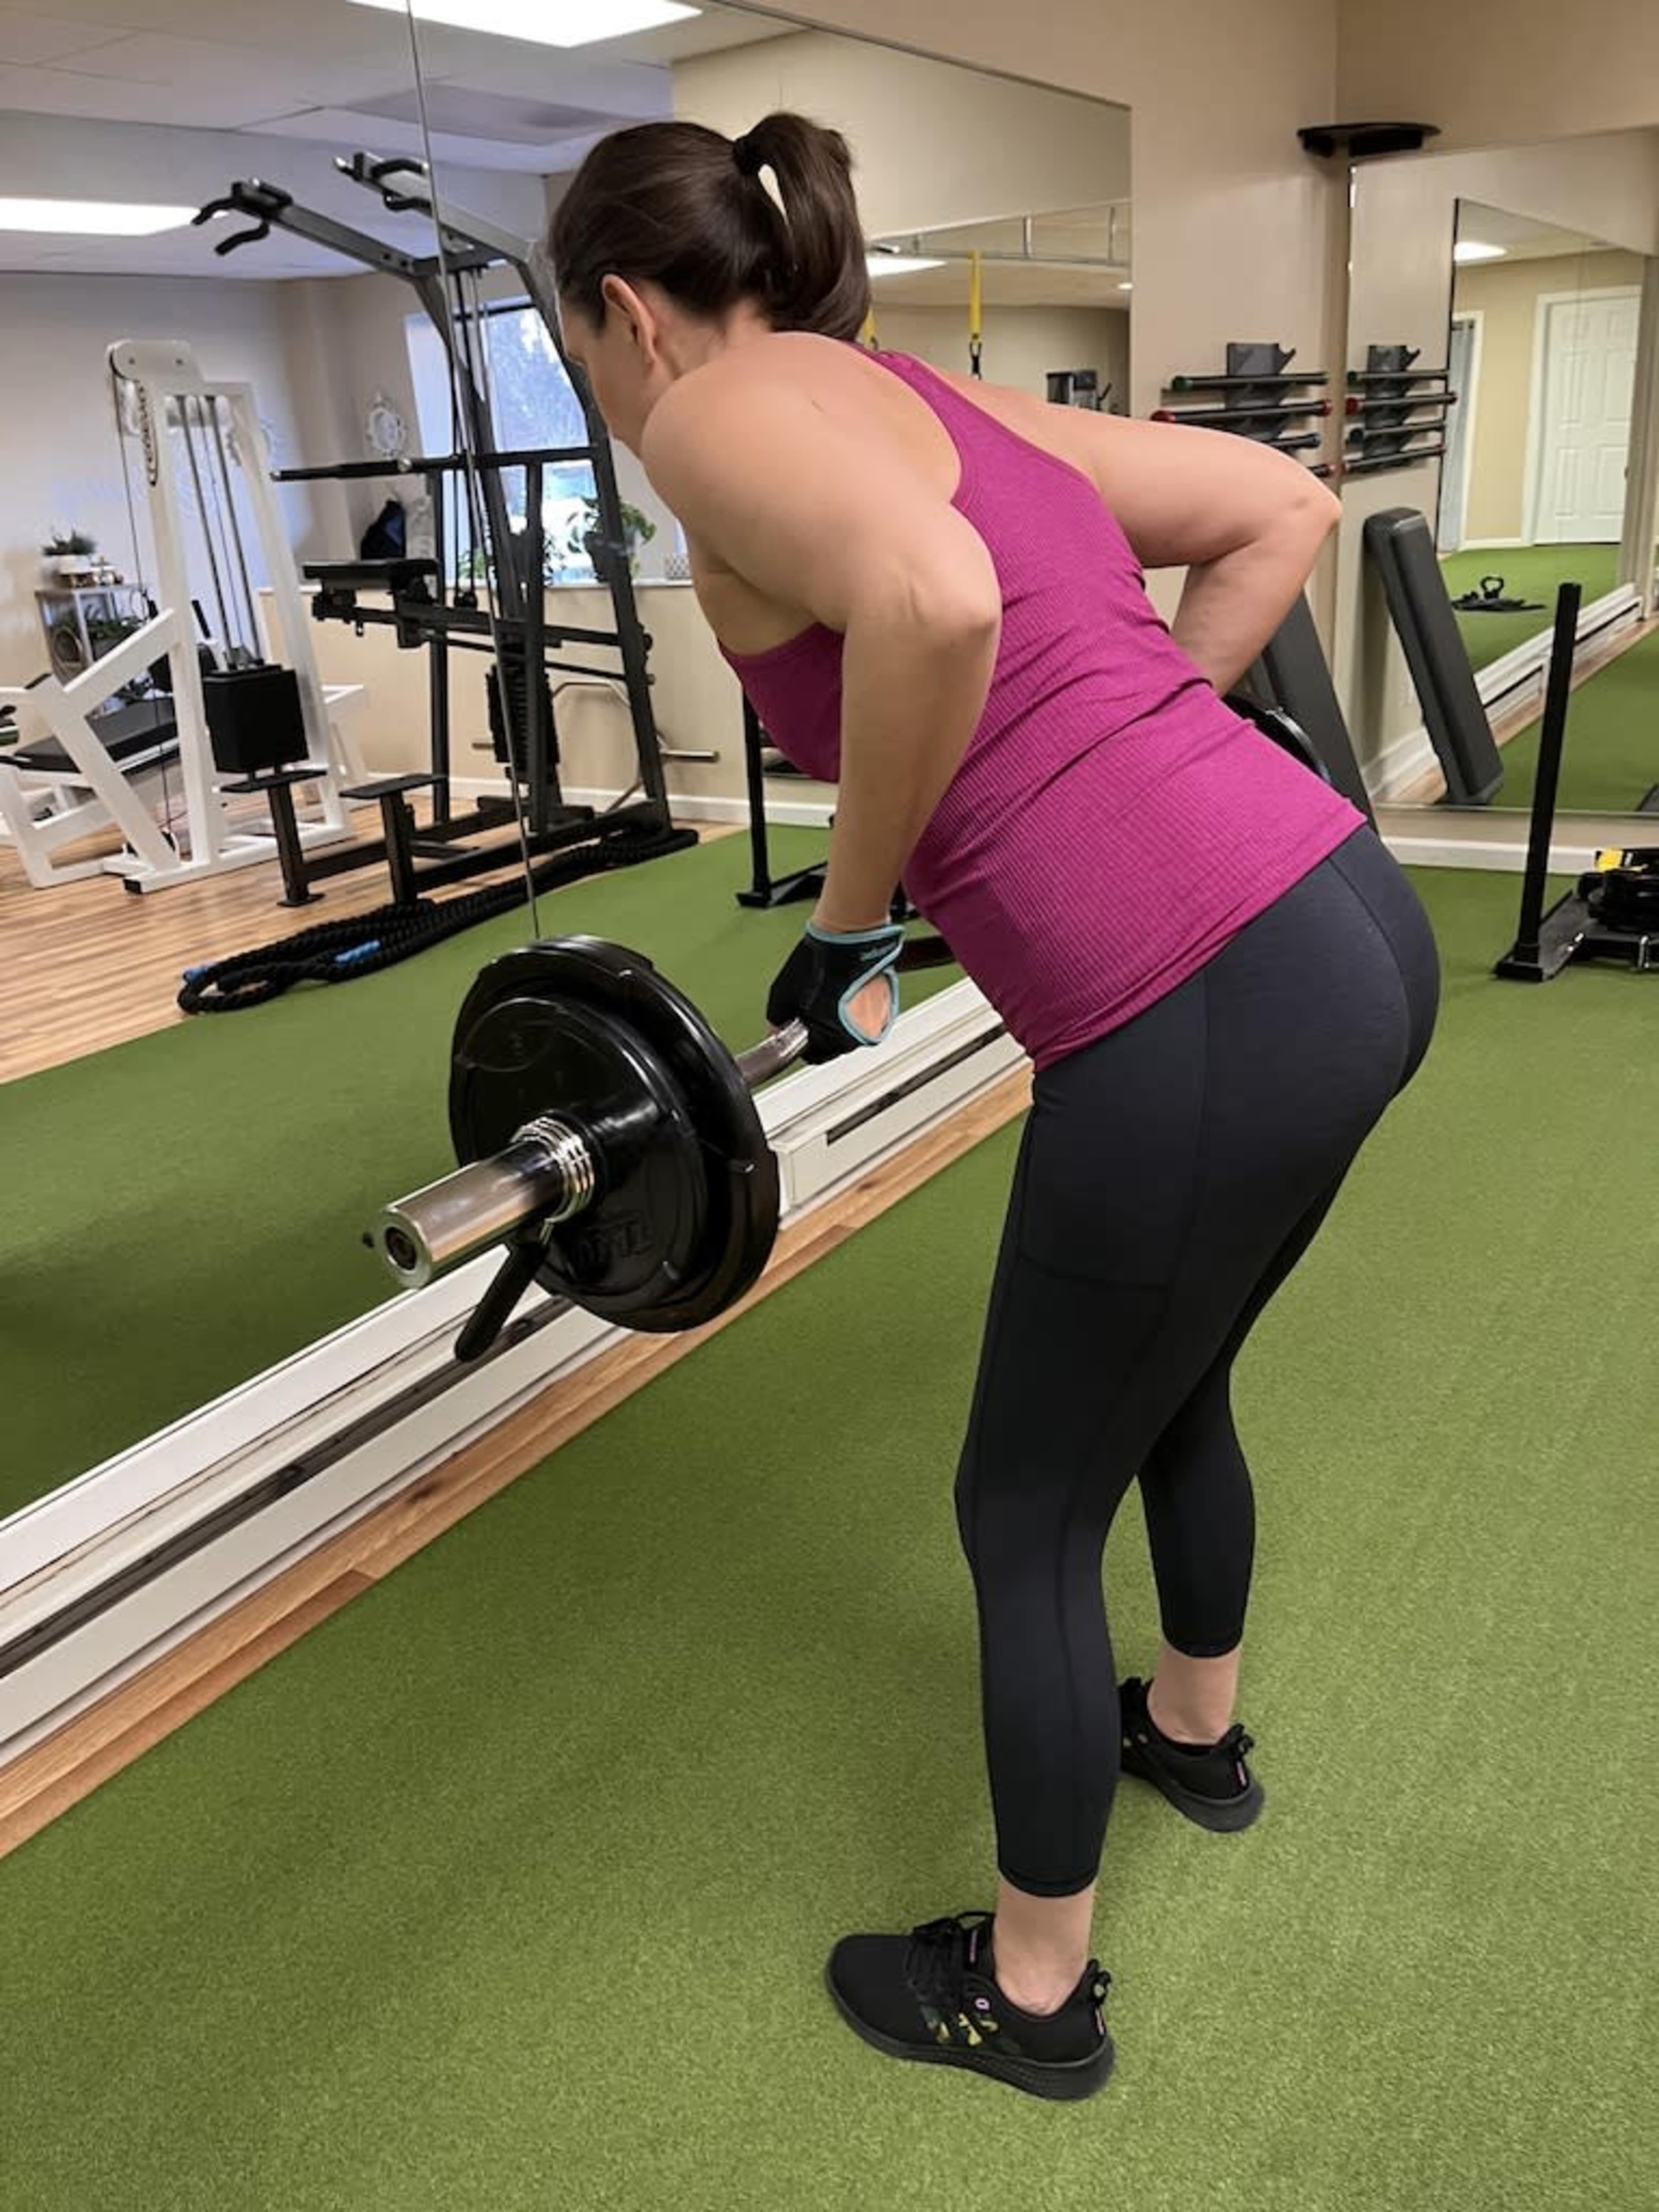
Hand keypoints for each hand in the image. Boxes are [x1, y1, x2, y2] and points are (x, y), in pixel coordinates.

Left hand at [766, 920, 905, 1063]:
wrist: (849, 931)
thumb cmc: (820, 958)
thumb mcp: (782, 994)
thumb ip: (777, 1020)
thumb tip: (774, 1030)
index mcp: (835, 1039)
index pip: (814, 1056)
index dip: (801, 1041)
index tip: (797, 1028)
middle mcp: (860, 1036)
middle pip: (834, 1043)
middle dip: (821, 1028)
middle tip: (812, 1004)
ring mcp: (876, 1019)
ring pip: (851, 1028)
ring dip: (839, 1017)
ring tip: (829, 990)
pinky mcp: (887, 1002)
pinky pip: (866, 1013)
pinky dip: (856, 1005)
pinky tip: (845, 985)